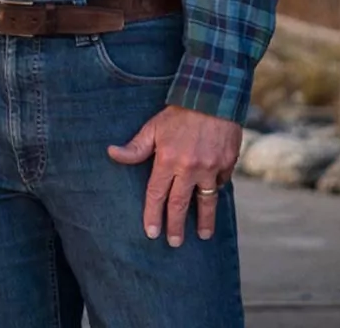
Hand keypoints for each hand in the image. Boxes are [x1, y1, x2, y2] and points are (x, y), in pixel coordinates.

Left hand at [107, 105, 240, 247]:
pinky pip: (220, 183)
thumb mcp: (153, 127)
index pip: (156, 194)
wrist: (212, 96)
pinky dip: (216, 189)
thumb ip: (135, 147)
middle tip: (174, 243)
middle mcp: (189, 168)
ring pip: (206, 201)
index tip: (152, 233)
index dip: (152, 214)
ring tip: (202, 235)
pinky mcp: (227, 164)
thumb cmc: (178, 112)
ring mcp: (210, 167)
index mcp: (167, 159)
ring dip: (204, 221)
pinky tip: (213, 199)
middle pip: (180, 204)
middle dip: (176, 226)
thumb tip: (111, 153)